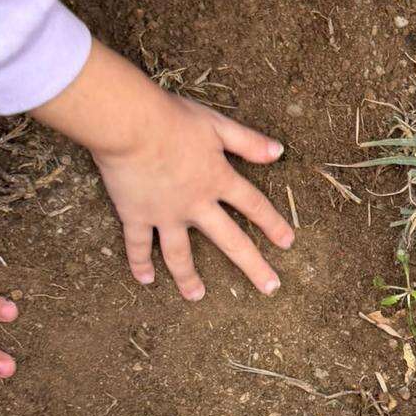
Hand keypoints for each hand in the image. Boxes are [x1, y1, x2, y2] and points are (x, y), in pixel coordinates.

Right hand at [34, 42, 293, 299]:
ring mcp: (165, 214)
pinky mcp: (135, 215)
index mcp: (218, 180)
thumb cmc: (172, 118)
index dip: (272, 223)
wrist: (129, 124)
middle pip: (231, 241)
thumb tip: (279, 152)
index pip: (253, 206)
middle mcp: (196, 205)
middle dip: (253, 266)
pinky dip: (140, 263)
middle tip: (270, 288)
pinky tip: (145, 280)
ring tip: (197, 296)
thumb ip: (248, 142)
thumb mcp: (217, 125)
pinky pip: (138, 245)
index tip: (287, 243)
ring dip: (189, 278)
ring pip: (180, 254)